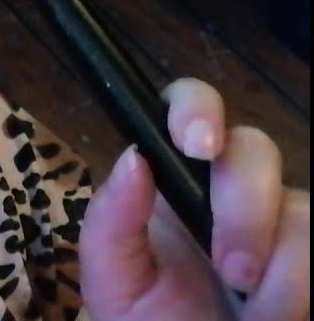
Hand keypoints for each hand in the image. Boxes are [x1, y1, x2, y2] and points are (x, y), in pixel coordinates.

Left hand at [79, 78, 309, 320]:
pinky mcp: (313, 258)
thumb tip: (134, 158)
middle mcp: (231, 188)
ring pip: (304, 211)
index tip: (198, 144)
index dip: (197, 108)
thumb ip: (112, 221)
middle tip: (232, 272)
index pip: (189, 106)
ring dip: (283, 273)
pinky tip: (279, 316)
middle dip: (246, 211)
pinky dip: (304, 292)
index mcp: (173, 178)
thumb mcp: (113, 280)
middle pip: (256, 149)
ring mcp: (283, 222)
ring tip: (254, 316)